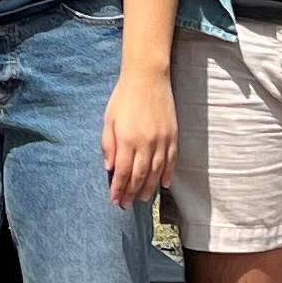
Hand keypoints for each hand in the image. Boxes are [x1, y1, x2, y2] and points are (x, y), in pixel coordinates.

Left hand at [101, 66, 175, 205]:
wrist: (148, 78)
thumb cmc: (124, 97)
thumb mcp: (108, 120)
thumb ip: (108, 145)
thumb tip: (108, 168)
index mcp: (127, 139)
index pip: (122, 172)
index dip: (118, 188)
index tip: (115, 200)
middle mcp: (146, 143)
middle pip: (139, 175)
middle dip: (132, 192)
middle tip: (127, 204)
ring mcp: (161, 140)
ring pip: (156, 171)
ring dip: (149, 187)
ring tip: (142, 199)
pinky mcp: (173, 135)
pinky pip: (171, 160)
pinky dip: (168, 174)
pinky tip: (164, 184)